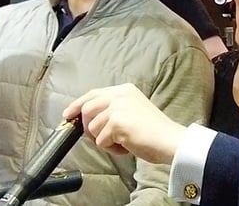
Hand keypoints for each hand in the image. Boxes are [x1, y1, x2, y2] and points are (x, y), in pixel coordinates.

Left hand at [62, 83, 185, 164]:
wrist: (170, 140)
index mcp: (124, 90)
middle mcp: (120, 95)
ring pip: (92, 128)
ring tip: (123, 141)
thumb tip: (88, 120)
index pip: (93, 94)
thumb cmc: (154, 131)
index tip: (68, 114)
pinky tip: (127, 146)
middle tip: (102, 138)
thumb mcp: (133, 110)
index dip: (77, 104)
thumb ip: (113, 109)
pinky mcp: (117, 122)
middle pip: (87, 110)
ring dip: (104, 140)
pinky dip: (112, 148)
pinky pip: (101, 141)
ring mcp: (118, 107)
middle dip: (88, 128)